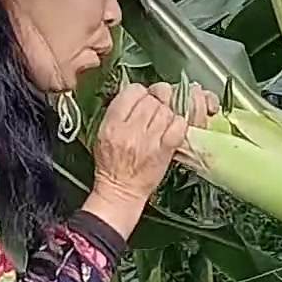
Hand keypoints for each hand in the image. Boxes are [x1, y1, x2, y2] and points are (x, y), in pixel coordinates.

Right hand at [83, 82, 215, 239]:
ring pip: (166, 110)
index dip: (141, 92)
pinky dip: (178, 123)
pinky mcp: (165, 150)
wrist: (121, 190)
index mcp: (113, 124)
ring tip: (162, 121)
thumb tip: (137, 94)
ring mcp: (150, 140)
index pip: (133, 91)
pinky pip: (178, 125)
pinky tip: (172, 128)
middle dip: (156, 101)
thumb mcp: (103, 133)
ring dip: (167, 112)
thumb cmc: (111, 164)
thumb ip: (118, 112)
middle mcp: (131, 130)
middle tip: (154, 110)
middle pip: (152, 100)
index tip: (142, 98)